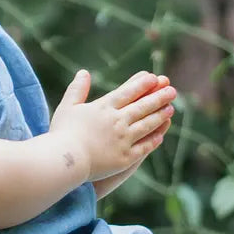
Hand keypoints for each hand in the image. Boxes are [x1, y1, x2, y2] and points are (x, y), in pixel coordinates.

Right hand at [49, 69, 175, 181]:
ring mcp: (123, 139)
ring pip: (147, 125)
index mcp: (104, 107)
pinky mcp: (125, 158)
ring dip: (160, 115)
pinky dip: (153, 140)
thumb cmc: (61, 133)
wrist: (63, 160)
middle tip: (172, 90)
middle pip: (143, 106)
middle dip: (159, 96)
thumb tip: (83, 72)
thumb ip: (77, 89)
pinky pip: (144, 147)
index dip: (142, 84)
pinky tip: (160, 135)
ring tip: (171, 109)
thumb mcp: (67, 107)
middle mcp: (117, 121)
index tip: (154, 78)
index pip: (128, 92)